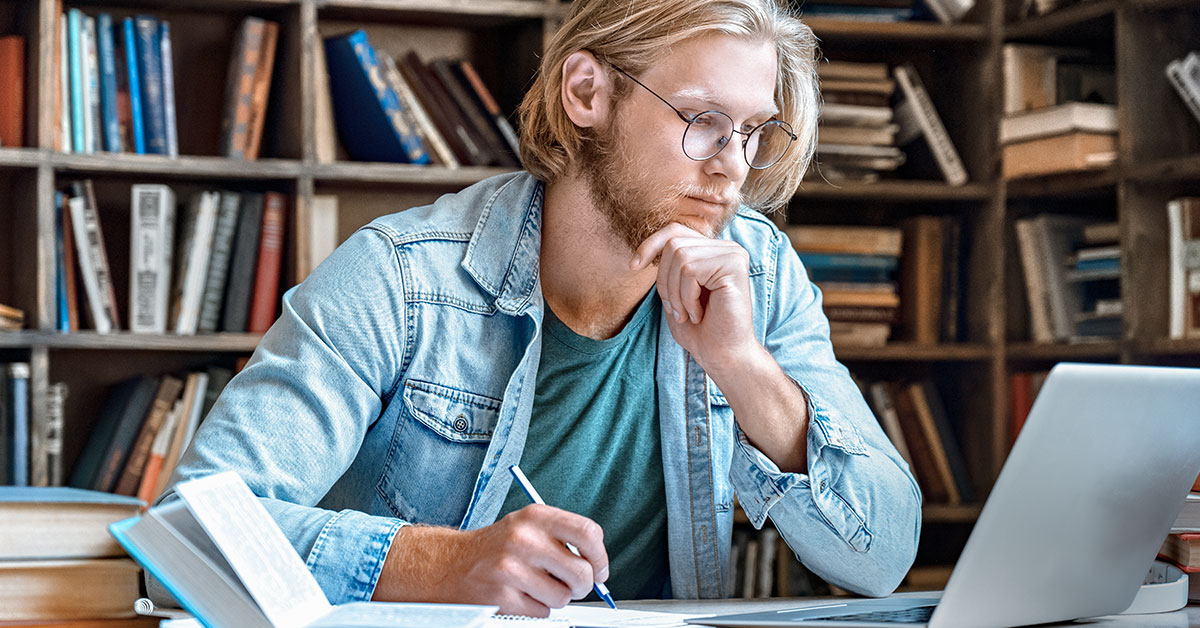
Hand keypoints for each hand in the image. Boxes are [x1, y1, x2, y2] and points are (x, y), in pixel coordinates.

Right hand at [373, 504, 607, 616]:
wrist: (449, 564)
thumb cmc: (496, 547)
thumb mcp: (527, 527)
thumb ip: (562, 538)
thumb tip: (598, 567)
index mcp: (535, 516)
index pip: (588, 533)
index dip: (601, 556)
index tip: (600, 569)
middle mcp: (524, 539)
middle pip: (582, 572)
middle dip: (583, 586)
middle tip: (572, 586)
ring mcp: (512, 569)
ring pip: (563, 597)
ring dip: (555, 598)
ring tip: (536, 587)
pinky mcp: (502, 596)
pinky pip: (542, 612)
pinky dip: (536, 609)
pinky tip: (520, 595)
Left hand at [631, 222, 758, 375]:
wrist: (722, 356)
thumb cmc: (699, 330)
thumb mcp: (674, 293)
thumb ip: (668, 267)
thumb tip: (647, 248)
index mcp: (712, 251)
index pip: (675, 231)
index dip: (650, 245)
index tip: (633, 266)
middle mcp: (726, 248)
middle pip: (673, 243)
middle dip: (664, 280)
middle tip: (675, 309)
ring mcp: (733, 254)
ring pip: (680, 256)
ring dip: (676, 293)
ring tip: (687, 314)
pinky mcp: (734, 265)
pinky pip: (691, 271)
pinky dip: (687, 298)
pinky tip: (699, 314)